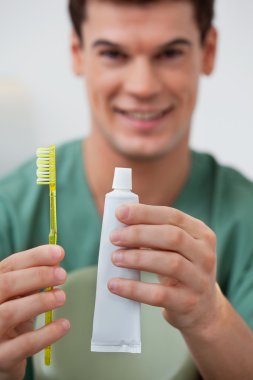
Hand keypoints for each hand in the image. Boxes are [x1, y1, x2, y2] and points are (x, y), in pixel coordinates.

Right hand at [0, 245, 69, 379]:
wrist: (0, 356)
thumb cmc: (10, 318)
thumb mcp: (18, 295)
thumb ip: (34, 278)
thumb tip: (56, 260)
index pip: (10, 265)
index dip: (35, 256)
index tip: (58, 252)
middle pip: (7, 284)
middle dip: (38, 275)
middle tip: (62, 275)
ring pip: (11, 312)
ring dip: (41, 301)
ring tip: (61, 297)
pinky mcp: (1, 357)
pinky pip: (24, 345)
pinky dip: (47, 333)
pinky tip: (63, 325)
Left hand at [109, 204, 219, 335]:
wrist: (203, 310)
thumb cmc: (181, 270)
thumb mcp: (176, 248)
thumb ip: (154, 233)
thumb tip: (120, 224)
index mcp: (201, 234)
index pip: (173, 216)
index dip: (145, 213)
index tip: (119, 213)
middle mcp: (205, 255)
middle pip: (172, 237)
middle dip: (139, 234)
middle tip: (114, 237)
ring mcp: (199, 280)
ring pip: (170, 263)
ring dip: (137, 258)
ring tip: (115, 258)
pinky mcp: (188, 303)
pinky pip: (159, 294)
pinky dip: (134, 288)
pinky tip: (115, 284)